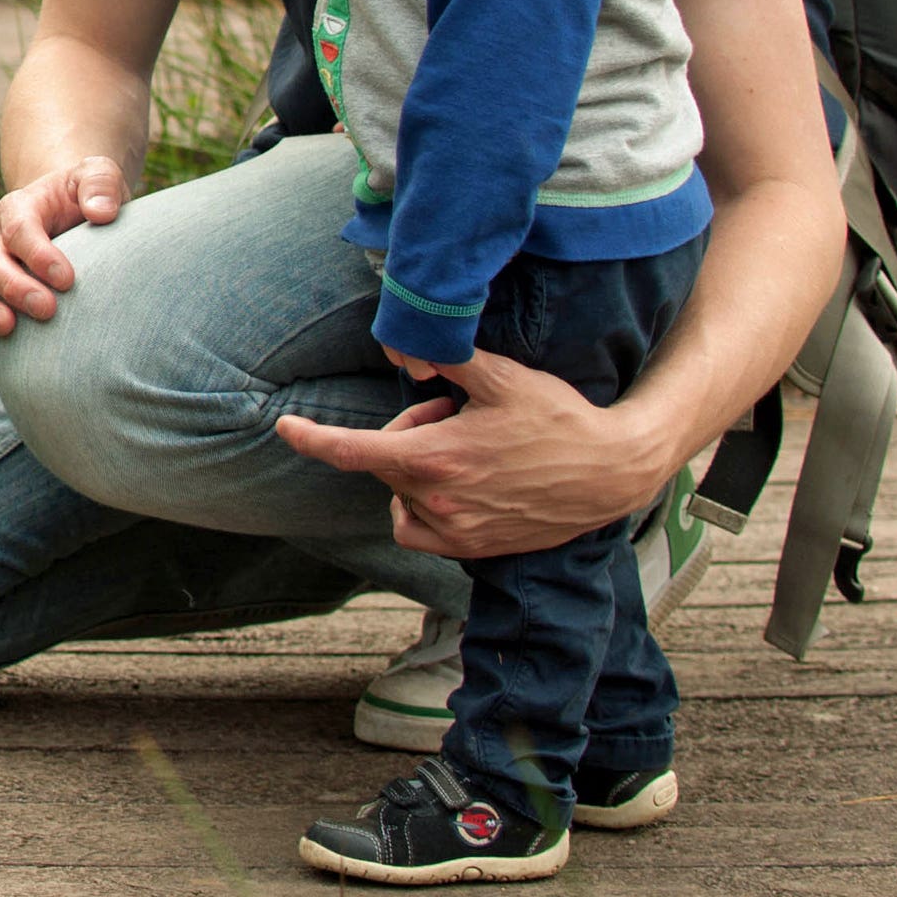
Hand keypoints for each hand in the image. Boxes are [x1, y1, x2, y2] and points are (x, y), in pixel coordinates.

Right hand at [0, 154, 127, 366]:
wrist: (69, 216)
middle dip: (14, 287)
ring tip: (8, 330)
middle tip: (47, 309)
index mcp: (19, 207)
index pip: (19, 228)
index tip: (67, 279)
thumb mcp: (99, 176)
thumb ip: (102, 184)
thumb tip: (101, 212)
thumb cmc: (87, 198)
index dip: (38, 254)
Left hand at [273, 350, 664, 558]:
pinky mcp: (472, 549)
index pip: (351, 451)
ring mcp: (455, 530)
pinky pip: (416, 528)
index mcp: (435, 458)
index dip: (311, 438)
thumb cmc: (558, 419)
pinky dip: (421, 506)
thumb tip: (404, 346)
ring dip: (416, 469)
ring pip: (401, 494)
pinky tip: (457, 485)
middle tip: (451, 413)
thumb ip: (446, 358)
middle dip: (406, 433)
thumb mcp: (502, 377)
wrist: (611, 473)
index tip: (286, 428)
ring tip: (465, 448)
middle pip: (385, 462)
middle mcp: (438, 501)